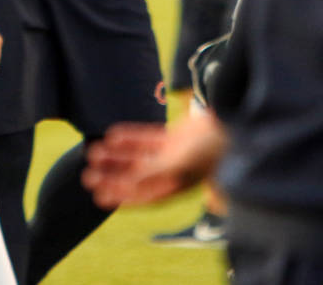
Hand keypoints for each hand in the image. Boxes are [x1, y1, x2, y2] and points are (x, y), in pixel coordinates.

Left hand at [81, 112, 228, 207]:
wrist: (235, 125)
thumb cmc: (211, 149)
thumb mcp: (180, 164)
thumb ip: (155, 173)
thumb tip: (132, 183)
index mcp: (176, 186)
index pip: (142, 196)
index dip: (120, 198)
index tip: (98, 197)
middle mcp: (173, 173)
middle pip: (135, 177)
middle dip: (111, 176)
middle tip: (87, 174)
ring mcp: (174, 154)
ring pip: (138, 157)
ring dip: (116, 156)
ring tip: (93, 151)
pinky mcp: (176, 136)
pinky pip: (147, 138)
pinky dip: (130, 137)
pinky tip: (111, 135)